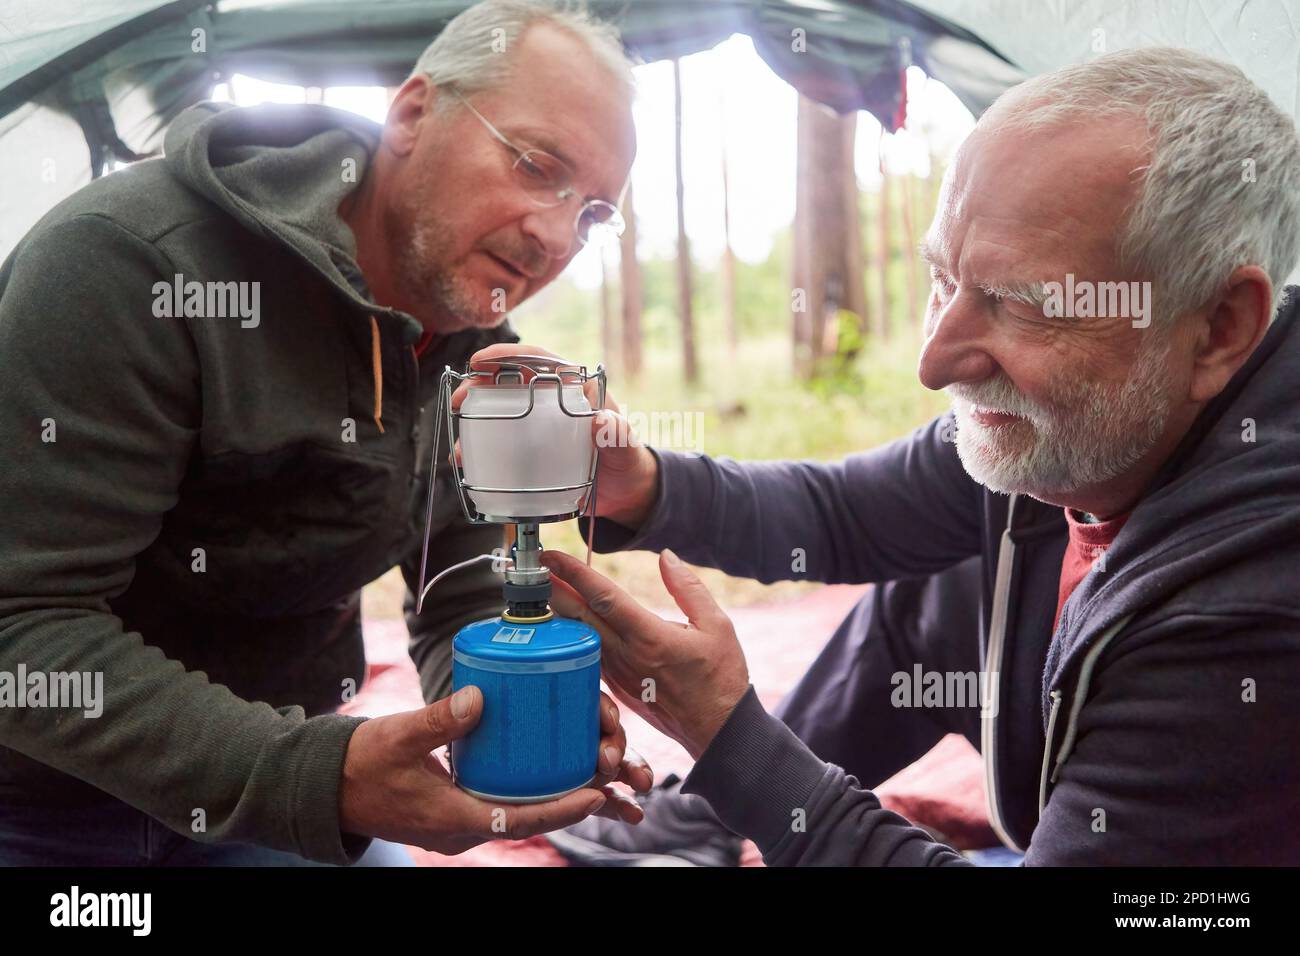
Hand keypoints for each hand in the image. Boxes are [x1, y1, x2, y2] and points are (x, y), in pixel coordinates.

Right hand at [338, 686, 652, 854]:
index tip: (597, 794)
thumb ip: (437, 719)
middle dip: (573, 800)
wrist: (328, 785)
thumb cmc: (361, 764)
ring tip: (597, 774)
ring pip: (522, 811)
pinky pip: (506, 801)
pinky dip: (533, 789)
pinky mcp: (461, 805)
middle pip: (532, 817)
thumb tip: (479, 697)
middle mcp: (466, 827)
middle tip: (611, 776)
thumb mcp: (397, 736)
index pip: (520, 820)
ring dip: (558, 795)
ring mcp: (464, 820)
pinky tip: (554, 767)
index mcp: (455, 819)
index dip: (561, 809)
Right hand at [451, 342, 658, 529]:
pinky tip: (468, 465)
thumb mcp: (626, 448)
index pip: (538, 360)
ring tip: (460, 445)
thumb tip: (601, 419)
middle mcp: (552, 402)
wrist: (626, 493)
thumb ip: (617, 434)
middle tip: (460, 399)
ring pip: (499, 413)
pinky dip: (482, 452)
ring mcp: (539, 427)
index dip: (508, 355)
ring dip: (474, 422)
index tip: (480, 361)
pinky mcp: (531, 451)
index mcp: (575, 388)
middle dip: (479, 385)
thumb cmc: (630, 462)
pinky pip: (501, 445)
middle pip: (509, 382)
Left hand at [545, 548, 750, 760]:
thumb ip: (688, 587)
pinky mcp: (618, 689)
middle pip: (580, 617)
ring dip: (561, 613)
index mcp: (650, 637)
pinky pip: (590, 656)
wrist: (719, 731)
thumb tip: (666, 557)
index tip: (554, 556)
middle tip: (537, 568)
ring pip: (581, 637)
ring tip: (544, 590)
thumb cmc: (722, 678)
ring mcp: (620, 675)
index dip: (574, 573)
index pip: (603, 597)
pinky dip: (575, 637)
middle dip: (555, 589)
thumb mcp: (717, 625)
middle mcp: (628, 656)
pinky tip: (568, 626)